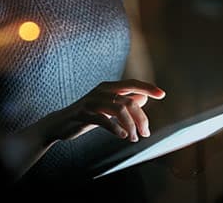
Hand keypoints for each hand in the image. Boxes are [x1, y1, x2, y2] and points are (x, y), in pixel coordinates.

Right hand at [45, 79, 165, 143]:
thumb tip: (144, 97)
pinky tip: (123, 136)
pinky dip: (116, 129)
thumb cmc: (87, 115)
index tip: (162, 94)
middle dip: (141, 118)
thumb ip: (125, 101)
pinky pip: (104, 120)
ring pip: (119, 109)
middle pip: (128, 100)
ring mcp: (91, 101)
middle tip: (146, 133)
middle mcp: (101, 90)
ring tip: (135, 138)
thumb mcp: (108, 107)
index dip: (147, 87)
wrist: (60, 123)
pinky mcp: (83, 113)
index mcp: (108, 87)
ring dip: (131, 126)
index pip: (132, 84)